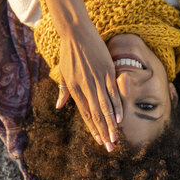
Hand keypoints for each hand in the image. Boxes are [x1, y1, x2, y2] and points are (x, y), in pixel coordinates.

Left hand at [55, 22, 122, 151]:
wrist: (75, 32)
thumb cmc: (68, 53)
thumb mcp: (63, 73)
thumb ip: (63, 91)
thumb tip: (60, 107)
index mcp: (74, 89)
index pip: (85, 114)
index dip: (92, 129)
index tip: (98, 141)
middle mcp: (85, 87)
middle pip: (95, 114)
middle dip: (103, 132)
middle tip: (109, 147)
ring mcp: (97, 79)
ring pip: (105, 107)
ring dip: (110, 125)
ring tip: (115, 138)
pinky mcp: (107, 71)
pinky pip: (112, 93)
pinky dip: (117, 107)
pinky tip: (119, 119)